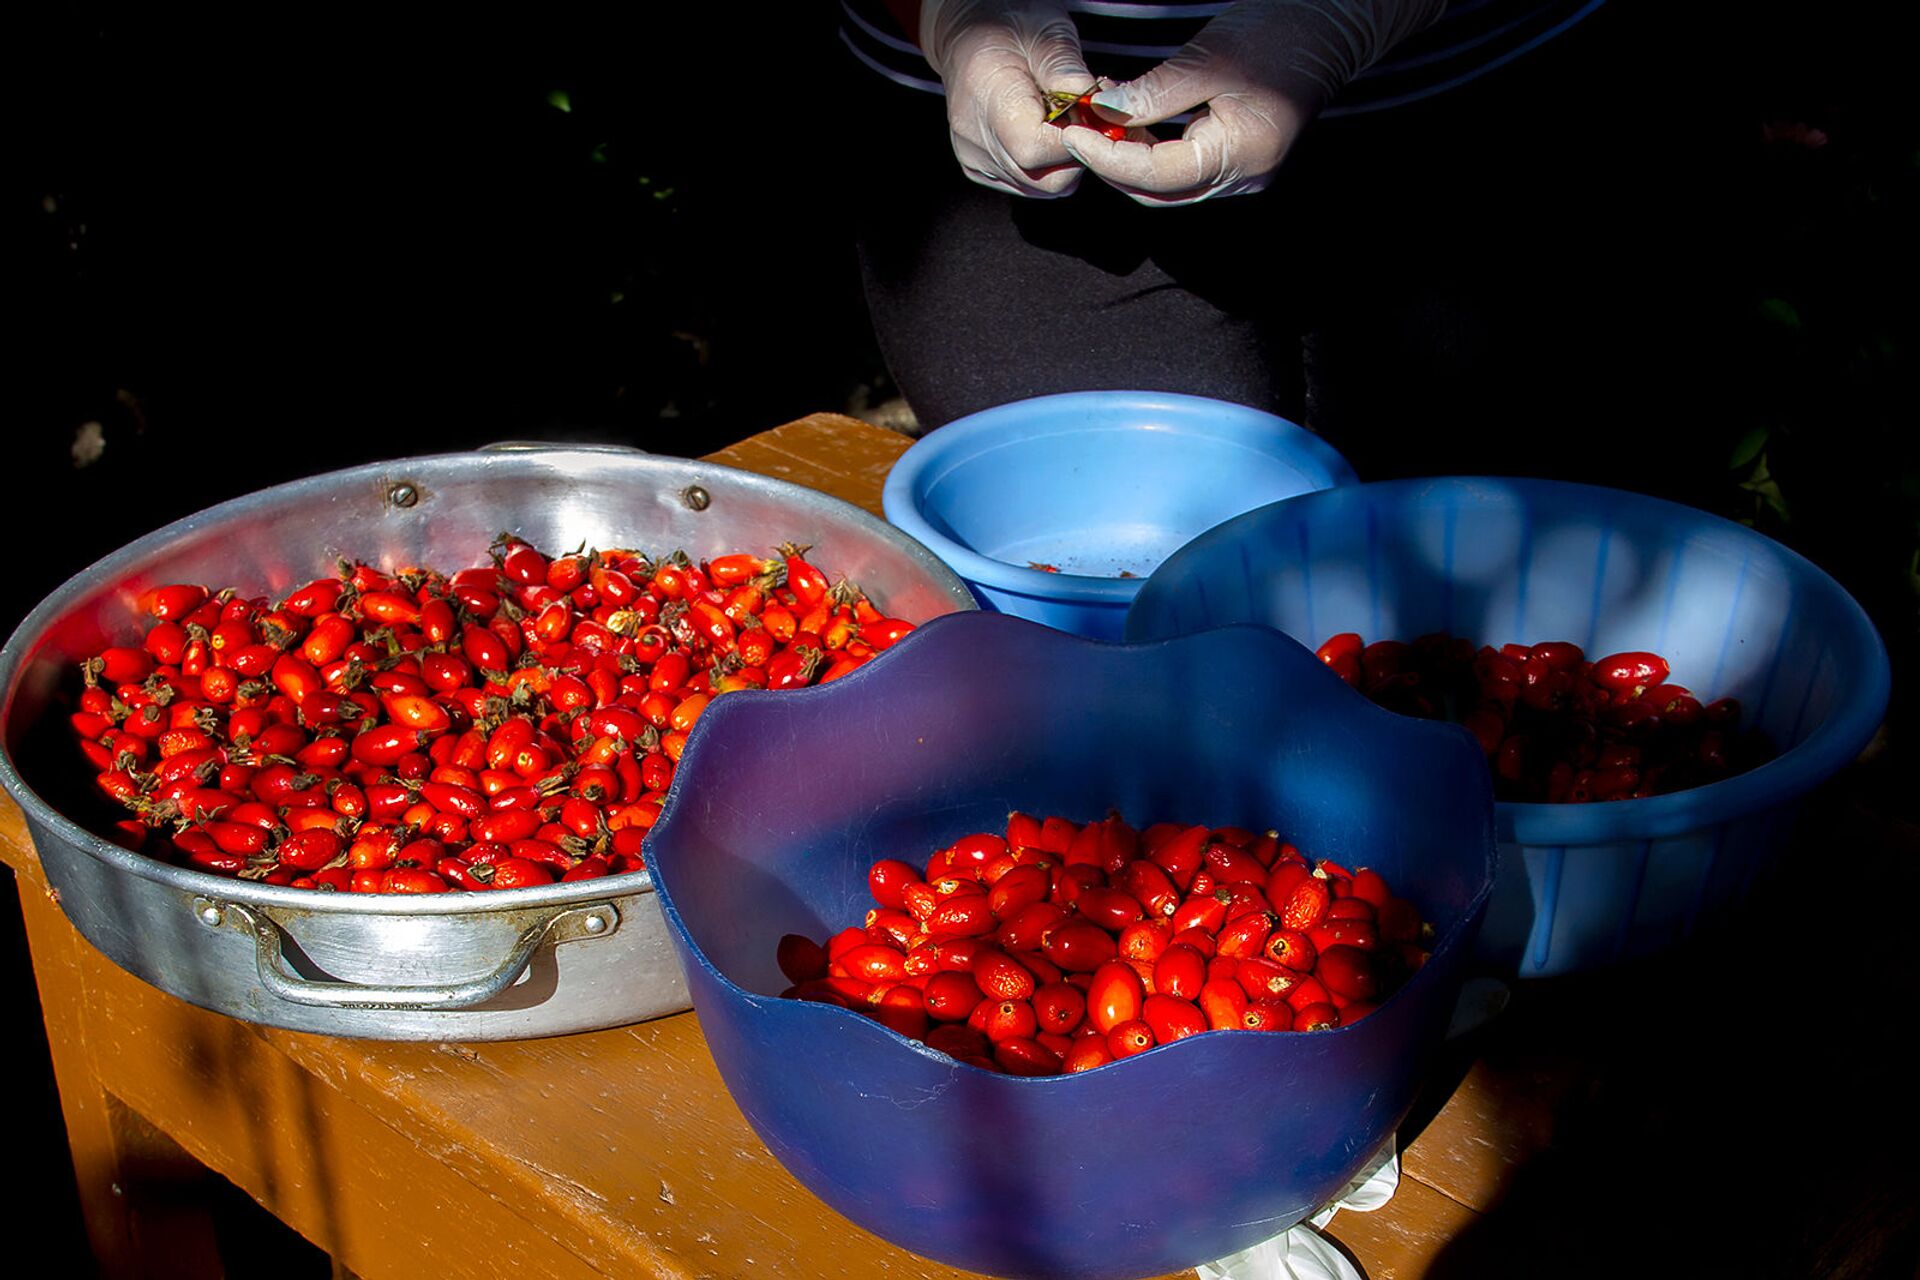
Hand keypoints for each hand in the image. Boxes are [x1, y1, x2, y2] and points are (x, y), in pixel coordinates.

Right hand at [920, 0, 1095, 197]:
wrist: (971, 36)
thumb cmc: (1009, 26)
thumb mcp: (1048, 34)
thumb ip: (1070, 73)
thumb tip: (1099, 105)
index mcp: (987, 97)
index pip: (1035, 148)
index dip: (1075, 139)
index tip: (1091, 117)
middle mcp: (974, 138)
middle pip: (1044, 177)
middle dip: (1077, 151)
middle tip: (1082, 115)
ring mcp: (975, 160)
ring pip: (1041, 186)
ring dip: (1064, 159)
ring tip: (1061, 120)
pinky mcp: (980, 171)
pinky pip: (1029, 184)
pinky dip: (1048, 165)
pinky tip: (1044, 133)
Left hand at [1059, 0, 1444, 205]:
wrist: (1328, 26)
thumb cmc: (1277, 32)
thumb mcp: (1207, 58)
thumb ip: (1155, 93)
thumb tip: (1106, 111)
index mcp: (1240, 156)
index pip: (1158, 175)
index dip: (1109, 158)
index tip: (1074, 135)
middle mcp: (1243, 178)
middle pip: (1159, 191)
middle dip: (1114, 163)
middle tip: (1080, 127)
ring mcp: (1242, 174)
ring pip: (1168, 185)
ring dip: (1130, 156)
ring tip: (1103, 115)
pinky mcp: (1238, 161)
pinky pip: (1184, 169)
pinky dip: (1152, 149)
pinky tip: (1132, 116)